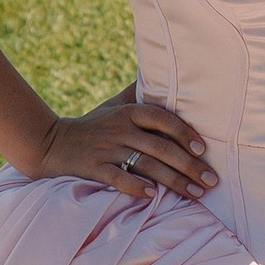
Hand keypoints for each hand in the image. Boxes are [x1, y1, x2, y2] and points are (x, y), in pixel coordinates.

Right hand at [30, 89, 211, 201]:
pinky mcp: (93, 168)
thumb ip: (138, 92)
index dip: (184, 132)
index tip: (203, 149)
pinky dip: (134, 186)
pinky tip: (151, 195)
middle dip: (189, 165)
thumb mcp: (114, 104)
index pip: (162, 119)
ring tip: (196, 193)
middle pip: (160, 147)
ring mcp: (106, 149)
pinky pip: (117, 178)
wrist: (52, 143)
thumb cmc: (93, 125)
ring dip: (173, 182)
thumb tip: (161, 69)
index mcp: (128, 113)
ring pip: (146, 165)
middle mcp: (120, 129)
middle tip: (212, 180)